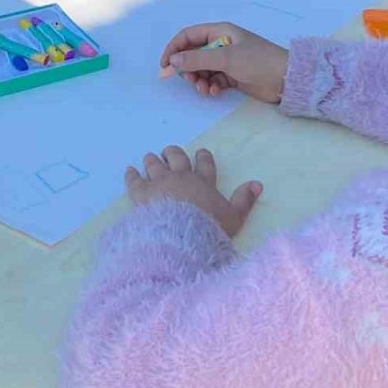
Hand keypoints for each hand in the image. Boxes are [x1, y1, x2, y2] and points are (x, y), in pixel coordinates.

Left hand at [126, 146, 261, 237]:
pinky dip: (131, 174)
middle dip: (173, 153)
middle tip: (169, 153)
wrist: (182, 235)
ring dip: (152, 160)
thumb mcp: (234, 218)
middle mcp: (181, 178)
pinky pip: (134, 179)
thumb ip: (244, 200)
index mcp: (203, 183)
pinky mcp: (141, 192)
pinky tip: (129, 170)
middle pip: (176, 158)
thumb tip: (258, 184)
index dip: (202, 157)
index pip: (204, 165)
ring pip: (154, 164)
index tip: (200, 152)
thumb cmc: (210, 228)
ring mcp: (159, 183)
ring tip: (150, 158)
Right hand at [159, 22, 288, 102]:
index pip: (188, 36)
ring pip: (202, 69)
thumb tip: (172, 61)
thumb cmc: (257, 61)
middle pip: (193, 54)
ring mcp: (227, 60)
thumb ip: (197, 58)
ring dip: (199, 79)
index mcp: (219, 31)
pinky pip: (213, 79)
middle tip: (189, 81)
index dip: (174, 49)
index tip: (164, 67)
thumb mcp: (226, 58)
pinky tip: (214, 92)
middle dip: (187, 68)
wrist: (286, 79)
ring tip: (204, 89)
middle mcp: (221, 44)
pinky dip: (210, 86)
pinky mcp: (233, 75)